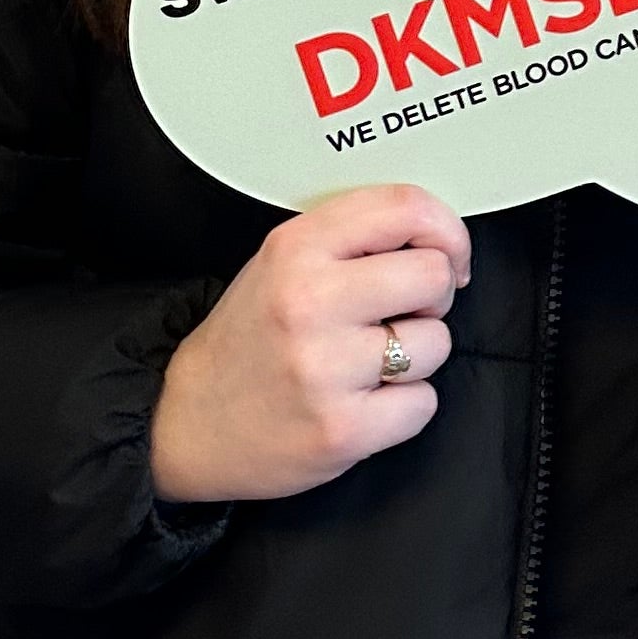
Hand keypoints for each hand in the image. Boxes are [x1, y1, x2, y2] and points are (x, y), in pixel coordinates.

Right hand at [150, 186, 470, 505]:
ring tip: (369, 363)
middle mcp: (309, 302)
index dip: (446, 229)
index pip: (405, 208)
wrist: (188, 423)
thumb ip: (349, 238)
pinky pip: (423, 403)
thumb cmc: (249, 340)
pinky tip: (365, 401)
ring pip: (436, 343)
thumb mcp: (281, 262)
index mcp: (296, 249)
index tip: (450, 254)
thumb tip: (438, 237)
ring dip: (416, 356)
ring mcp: (324, 368)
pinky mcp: (341, 430)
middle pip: (433, 275)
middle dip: (433, 296)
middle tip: (402, 313)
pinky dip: (404, 407)